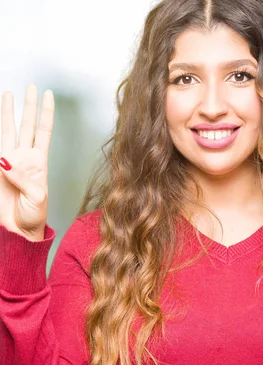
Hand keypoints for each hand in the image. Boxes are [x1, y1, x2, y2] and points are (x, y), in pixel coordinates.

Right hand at [0, 85, 54, 240]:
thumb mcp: (38, 198)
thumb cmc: (33, 216)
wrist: (18, 231)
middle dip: (28, 105)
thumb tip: (5, 162)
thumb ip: (24, 180)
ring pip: (7, 131)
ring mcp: (7, 162)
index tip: (49, 95)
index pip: (43, 131)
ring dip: (8, 113)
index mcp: (39, 162)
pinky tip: (0, 123)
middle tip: (29, 85)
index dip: (46, 113)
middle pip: (26, 124)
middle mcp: (23, 157)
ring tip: (8, 93)